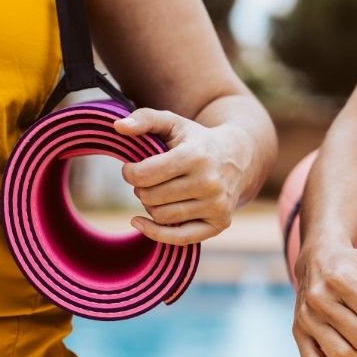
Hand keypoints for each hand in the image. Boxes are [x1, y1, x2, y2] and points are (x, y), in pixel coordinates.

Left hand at [114, 108, 251, 244]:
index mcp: (195, 156)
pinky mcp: (220, 223)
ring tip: (159, 192)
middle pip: (150, 197)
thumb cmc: (197, 141)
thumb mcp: (174, 123)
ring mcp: (217, 205)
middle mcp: (209, 183)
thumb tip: (118, 127)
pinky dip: (154, 233)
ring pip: (160, 216)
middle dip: (141, 188)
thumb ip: (145, 119)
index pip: (144, 175)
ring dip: (151, 206)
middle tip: (148, 180)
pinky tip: (139, 222)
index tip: (131, 168)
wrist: (238, 158)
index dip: (129, 172)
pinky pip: (178, 238)